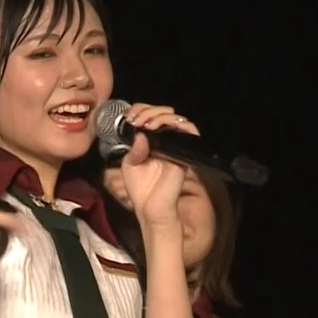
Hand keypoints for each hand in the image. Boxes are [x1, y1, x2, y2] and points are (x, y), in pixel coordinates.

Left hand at [118, 103, 200, 227]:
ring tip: (145, 124)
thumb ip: (134, 147)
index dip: (141, 110)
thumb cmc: (141, 189)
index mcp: (151, 141)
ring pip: (176, 119)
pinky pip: (188, 131)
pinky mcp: (184, 153)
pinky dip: (174, 124)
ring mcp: (176, 146)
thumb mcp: (130, 164)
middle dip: (148, 110)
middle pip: (165, 112)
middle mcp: (165, 141)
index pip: (150, 116)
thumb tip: (141, 134)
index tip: (129, 117)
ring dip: (159, 116)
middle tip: (137, 120)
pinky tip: (156, 128)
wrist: (150, 208)